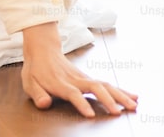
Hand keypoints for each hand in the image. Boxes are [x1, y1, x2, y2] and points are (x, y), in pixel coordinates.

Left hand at [20, 22, 138, 116]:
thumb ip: (37, 94)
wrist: (43, 50)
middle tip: (118, 112)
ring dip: (120, 95)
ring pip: (105, 85)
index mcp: (60, 83)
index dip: (81, 104)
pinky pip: (107, 84)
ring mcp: (84, 78)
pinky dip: (121, 91)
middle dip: (108, 100)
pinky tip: (134, 97)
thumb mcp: (29, 82)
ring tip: (134, 106)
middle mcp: (75, 80)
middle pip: (95, 87)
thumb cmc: (36, 69)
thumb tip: (44, 104)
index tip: (90, 115)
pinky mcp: (89, 79)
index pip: (72, 93)